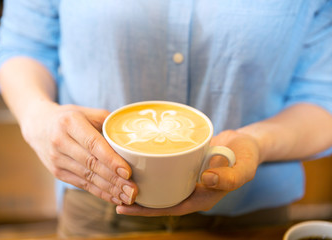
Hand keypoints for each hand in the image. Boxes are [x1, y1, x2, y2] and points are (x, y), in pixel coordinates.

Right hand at [20, 101, 137, 205]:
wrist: (38, 125)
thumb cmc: (69, 117)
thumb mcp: (87, 112)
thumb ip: (108, 122)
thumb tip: (131, 137)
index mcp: (70, 123)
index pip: (93, 144)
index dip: (111, 160)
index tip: (127, 172)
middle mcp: (60, 141)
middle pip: (91, 164)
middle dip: (114, 180)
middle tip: (133, 190)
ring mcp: (56, 159)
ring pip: (87, 177)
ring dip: (109, 189)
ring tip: (127, 197)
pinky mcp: (57, 172)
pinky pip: (81, 184)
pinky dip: (99, 192)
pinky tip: (114, 198)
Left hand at [116, 130, 259, 215]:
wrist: (246, 143)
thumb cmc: (246, 156)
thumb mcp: (243, 168)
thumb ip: (228, 177)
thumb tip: (206, 180)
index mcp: (201, 197)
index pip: (170, 208)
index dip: (147, 210)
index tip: (125, 207)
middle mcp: (191, 190)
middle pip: (160, 199)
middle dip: (138, 200)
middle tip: (112, 195)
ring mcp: (187, 178)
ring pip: (160, 185)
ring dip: (141, 185)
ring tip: (118, 181)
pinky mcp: (185, 165)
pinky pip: (165, 170)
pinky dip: (151, 170)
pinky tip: (137, 163)